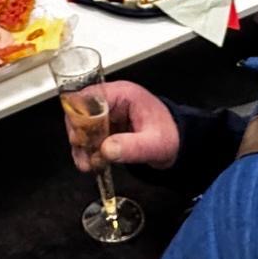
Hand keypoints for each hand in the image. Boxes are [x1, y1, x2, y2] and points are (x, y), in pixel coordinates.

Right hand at [65, 81, 179, 171]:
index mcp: (123, 94)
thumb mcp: (155, 144)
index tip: (80, 137)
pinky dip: (87, 150)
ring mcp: (107, 113)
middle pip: (80, 111)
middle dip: (78, 134)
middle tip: (84, 155)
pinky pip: (89, 136)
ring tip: (87, 164)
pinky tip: (91, 163)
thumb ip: (132, 146)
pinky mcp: (106, 127)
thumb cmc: (170, 136)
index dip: (80, 116)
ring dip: (81, 145)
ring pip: (81, 125)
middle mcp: (111, 100)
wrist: (178, 143)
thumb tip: (107, 150)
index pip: (90, 96)